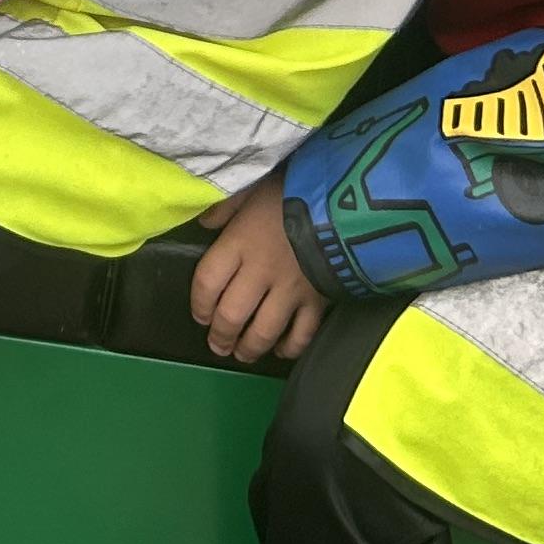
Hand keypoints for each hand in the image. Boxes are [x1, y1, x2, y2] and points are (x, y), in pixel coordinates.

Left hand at [191, 176, 325, 366]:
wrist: (344, 204)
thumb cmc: (291, 192)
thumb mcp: (250, 188)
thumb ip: (225, 207)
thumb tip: (205, 224)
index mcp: (238, 244)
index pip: (207, 283)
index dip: (199, 304)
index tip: (199, 315)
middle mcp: (260, 273)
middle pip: (232, 314)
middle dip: (221, 335)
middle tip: (217, 346)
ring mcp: (290, 291)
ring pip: (264, 330)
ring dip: (249, 348)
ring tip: (241, 355)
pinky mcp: (318, 301)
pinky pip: (302, 334)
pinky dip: (290, 347)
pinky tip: (281, 351)